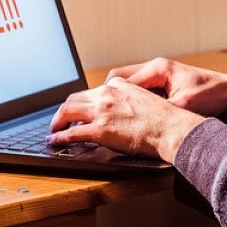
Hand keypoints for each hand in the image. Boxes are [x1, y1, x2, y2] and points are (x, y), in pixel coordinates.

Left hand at [48, 77, 204, 162]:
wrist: (172, 129)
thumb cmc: (166, 119)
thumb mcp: (144, 99)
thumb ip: (127, 100)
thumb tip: (119, 111)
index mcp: (119, 85)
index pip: (93, 91)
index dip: (83, 102)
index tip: (80, 110)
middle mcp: (107, 94)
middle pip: (75, 98)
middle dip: (65, 110)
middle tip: (61, 119)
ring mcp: (102, 111)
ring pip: (67, 111)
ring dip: (58, 121)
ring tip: (54, 129)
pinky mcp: (100, 129)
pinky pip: (72, 133)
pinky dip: (60, 137)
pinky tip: (56, 140)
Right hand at [105, 58, 226, 117]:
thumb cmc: (211, 95)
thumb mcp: (183, 105)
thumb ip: (160, 110)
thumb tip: (139, 120)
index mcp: (158, 69)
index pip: (121, 80)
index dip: (109, 97)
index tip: (100, 111)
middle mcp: (155, 68)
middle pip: (119, 78)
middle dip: (108, 95)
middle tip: (100, 113)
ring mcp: (159, 75)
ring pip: (128, 84)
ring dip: (120, 98)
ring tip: (112, 115)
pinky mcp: (164, 83)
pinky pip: (140, 89)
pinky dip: (132, 100)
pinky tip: (131, 115)